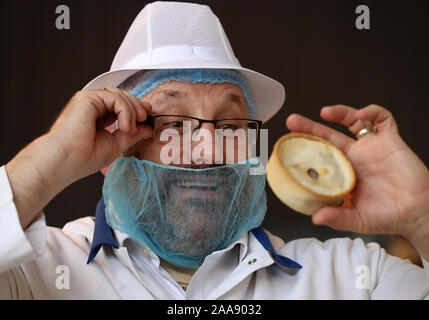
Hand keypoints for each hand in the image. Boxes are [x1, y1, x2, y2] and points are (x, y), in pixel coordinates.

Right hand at [48, 88, 151, 180]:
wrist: (66, 161)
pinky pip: (115, 98)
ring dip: (132, 111)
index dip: (136, 108)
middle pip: (122, 96)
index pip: (121, 105)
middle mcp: (92, 106)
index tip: (147, 117)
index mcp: (98, 116)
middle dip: (137, 106)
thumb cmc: (83, 157)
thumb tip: (147, 129)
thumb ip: (132, 135)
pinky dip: (125, 111)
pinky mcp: (87, 98)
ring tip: (130, 130)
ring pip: (119, 95)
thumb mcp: (116, 145)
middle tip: (145, 119)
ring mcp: (89, 101)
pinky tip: (124, 126)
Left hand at [286, 104, 428, 239]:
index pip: (320, 155)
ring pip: (353, 121)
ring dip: (339, 112)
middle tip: (292, 121)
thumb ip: (337, 218)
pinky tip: (363, 114)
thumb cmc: (387, 217)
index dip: (306, 148)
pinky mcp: (392, 141)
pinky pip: (383, 120)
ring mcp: (372, 147)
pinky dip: (373, 112)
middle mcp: (355, 156)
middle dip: (310, 127)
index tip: (289, 146)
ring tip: (325, 112)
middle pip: (329, 135)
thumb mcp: (357, 220)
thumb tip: (314, 218)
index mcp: (344, 172)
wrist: (418, 214)